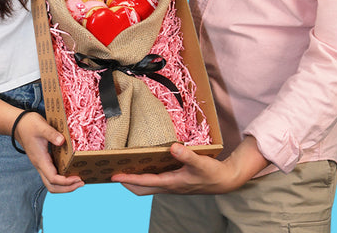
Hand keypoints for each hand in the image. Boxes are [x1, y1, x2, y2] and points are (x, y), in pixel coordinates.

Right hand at [15, 111, 83, 192]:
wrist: (19, 124)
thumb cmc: (29, 125)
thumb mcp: (41, 126)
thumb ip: (51, 134)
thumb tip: (62, 141)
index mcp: (40, 160)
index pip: (53, 179)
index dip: (66, 181)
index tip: (78, 178)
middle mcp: (40, 165)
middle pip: (52, 186)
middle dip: (67, 188)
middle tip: (81, 182)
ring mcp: (41, 163)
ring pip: (51, 182)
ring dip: (64, 185)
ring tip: (78, 180)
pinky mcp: (43, 159)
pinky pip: (53, 173)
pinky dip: (62, 176)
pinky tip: (71, 170)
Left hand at [111, 137, 267, 195]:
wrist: (224, 181)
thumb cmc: (212, 173)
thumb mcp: (200, 162)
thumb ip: (186, 155)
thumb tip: (172, 147)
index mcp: (171, 183)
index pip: (145, 182)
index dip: (129, 178)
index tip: (114, 175)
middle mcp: (168, 186)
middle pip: (141, 189)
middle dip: (127, 182)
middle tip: (113, 173)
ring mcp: (171, 185)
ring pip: (147, 186)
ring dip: (135, 179)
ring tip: (124, 167)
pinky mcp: (175, 180)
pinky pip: (155, 180)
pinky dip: (145, 175)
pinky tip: (145, 163)